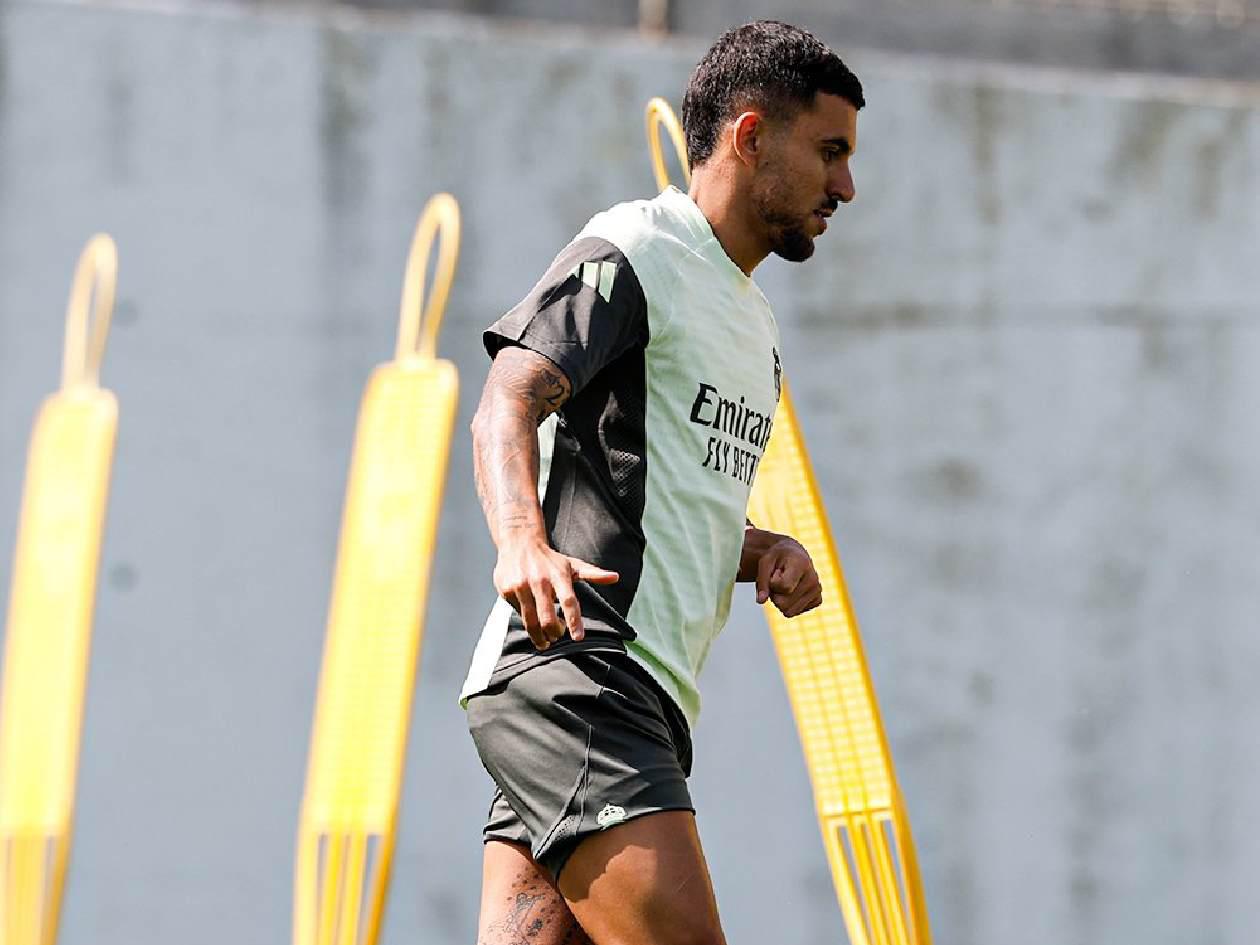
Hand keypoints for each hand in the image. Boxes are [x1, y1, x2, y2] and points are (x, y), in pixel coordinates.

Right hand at [494, 541, 618, 649]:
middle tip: (557, 637)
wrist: (518, 542)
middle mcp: (540, 580)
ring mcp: (521, 585)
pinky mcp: (506, 590)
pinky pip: (518, 613)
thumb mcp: (571, 564)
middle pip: (547, 617)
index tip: (578, 637)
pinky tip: (530, 618)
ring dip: (539, 636)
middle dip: (553, 633)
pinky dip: (526, 620)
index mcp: (559, 575)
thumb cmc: (549, 559)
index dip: (574, 621)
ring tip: (544, 641)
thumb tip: (615, 577)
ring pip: (530, 621)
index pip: (569, 601)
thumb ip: (593, 574)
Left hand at [755, 538, 821, 617]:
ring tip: (784, 585)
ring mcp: (817, 591)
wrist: (794, 555)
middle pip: (783, 604)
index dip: (772, 583)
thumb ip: (762, 582)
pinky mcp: (818, 600)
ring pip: (788, 612)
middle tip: (778, 580)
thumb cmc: (778, 558)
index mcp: (802, 564)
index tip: (776, 571)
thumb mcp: (765, 563)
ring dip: (781, 600)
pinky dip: (789, 604)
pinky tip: (792, 589)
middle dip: (775, 594)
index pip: (784, 587)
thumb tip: (761, 601)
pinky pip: (794, 613)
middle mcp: (813, 579)